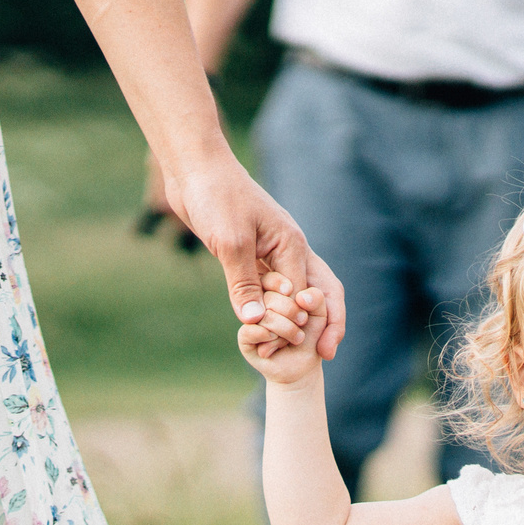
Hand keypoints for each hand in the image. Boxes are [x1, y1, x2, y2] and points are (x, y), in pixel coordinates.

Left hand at [165, 161, 346, 359]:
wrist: (196, 168)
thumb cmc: (216, 197)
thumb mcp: (231, 243)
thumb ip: (243, 284)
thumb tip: (256, 323)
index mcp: (292, 245)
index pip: (307, 295)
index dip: (301, 324)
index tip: (291, 347)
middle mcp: (288, 250)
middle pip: (319, 294)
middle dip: (324, 325)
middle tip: (326, 356)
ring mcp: (272, 253)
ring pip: (294, 294)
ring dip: (295, 321)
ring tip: (293, 349)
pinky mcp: (252, 254)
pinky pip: (269, 288)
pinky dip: (271, 310)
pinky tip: (265, 328)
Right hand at [235, 271, 323, 384]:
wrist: (303, 365)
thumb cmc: (312, 333)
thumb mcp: (321, 313)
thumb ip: (318, 299)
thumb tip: (302, 298)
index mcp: (275, 288)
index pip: (273, 277)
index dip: (287, 287)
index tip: (302, 301)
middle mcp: (259, 300)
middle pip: (268, 295)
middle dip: (291, 311)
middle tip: (302, 323)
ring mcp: (250, 318)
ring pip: (261, 313)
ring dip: (284, 328)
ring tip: (295, 338)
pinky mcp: (244, 337)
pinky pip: (249, 330)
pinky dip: (268, 337)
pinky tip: (276, 343)